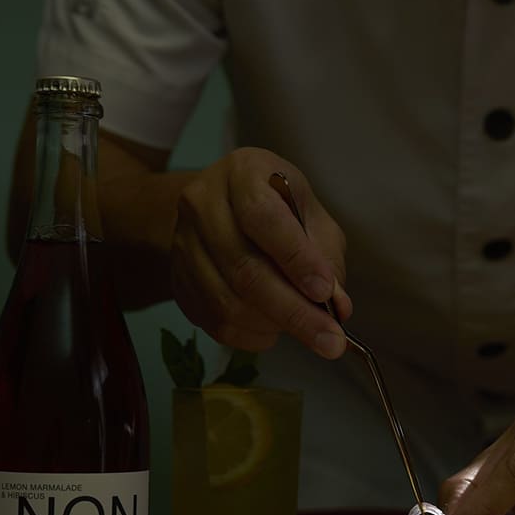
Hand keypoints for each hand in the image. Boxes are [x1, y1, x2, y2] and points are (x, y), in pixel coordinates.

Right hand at [170, 147, 352, 354]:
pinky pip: (214, 322)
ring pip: (227, 302)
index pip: (263, 218)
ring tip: (305, 329)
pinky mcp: (177, 280)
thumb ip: (327, 258)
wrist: (223, 210)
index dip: (295, 258)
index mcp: (242, 173)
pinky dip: (252, 335)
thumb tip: (337, 307)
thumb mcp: (312, 216)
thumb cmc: (278, 208)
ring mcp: (183, 244)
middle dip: (294, 312)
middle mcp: (202, 204)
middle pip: (244, 269)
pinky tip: (273, 329)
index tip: (324, 292)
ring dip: (274, 325)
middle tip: (330, 340)